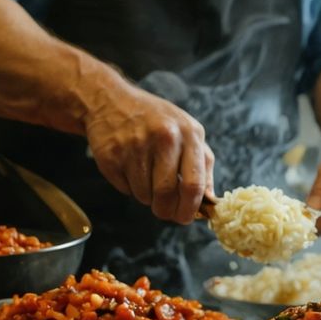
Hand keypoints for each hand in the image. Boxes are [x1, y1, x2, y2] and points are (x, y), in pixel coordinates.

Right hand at [84, 87, 214, 224]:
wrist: (110, 101)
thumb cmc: (156, 121)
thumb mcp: (188, 132)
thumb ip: (203, 165)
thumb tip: (210, 202)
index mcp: (189, 133)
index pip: (194, 184)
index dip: (190, 208)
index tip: (186, 218)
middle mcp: (164, 137)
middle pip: (167, 194)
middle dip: (167, 211)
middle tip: (165, 212)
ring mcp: (135, 145)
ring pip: (145, 195)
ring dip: (147, 197)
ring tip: (145, 177)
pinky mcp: (111, 155)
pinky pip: (125, 189)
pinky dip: (129, 188)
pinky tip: (129, 168)